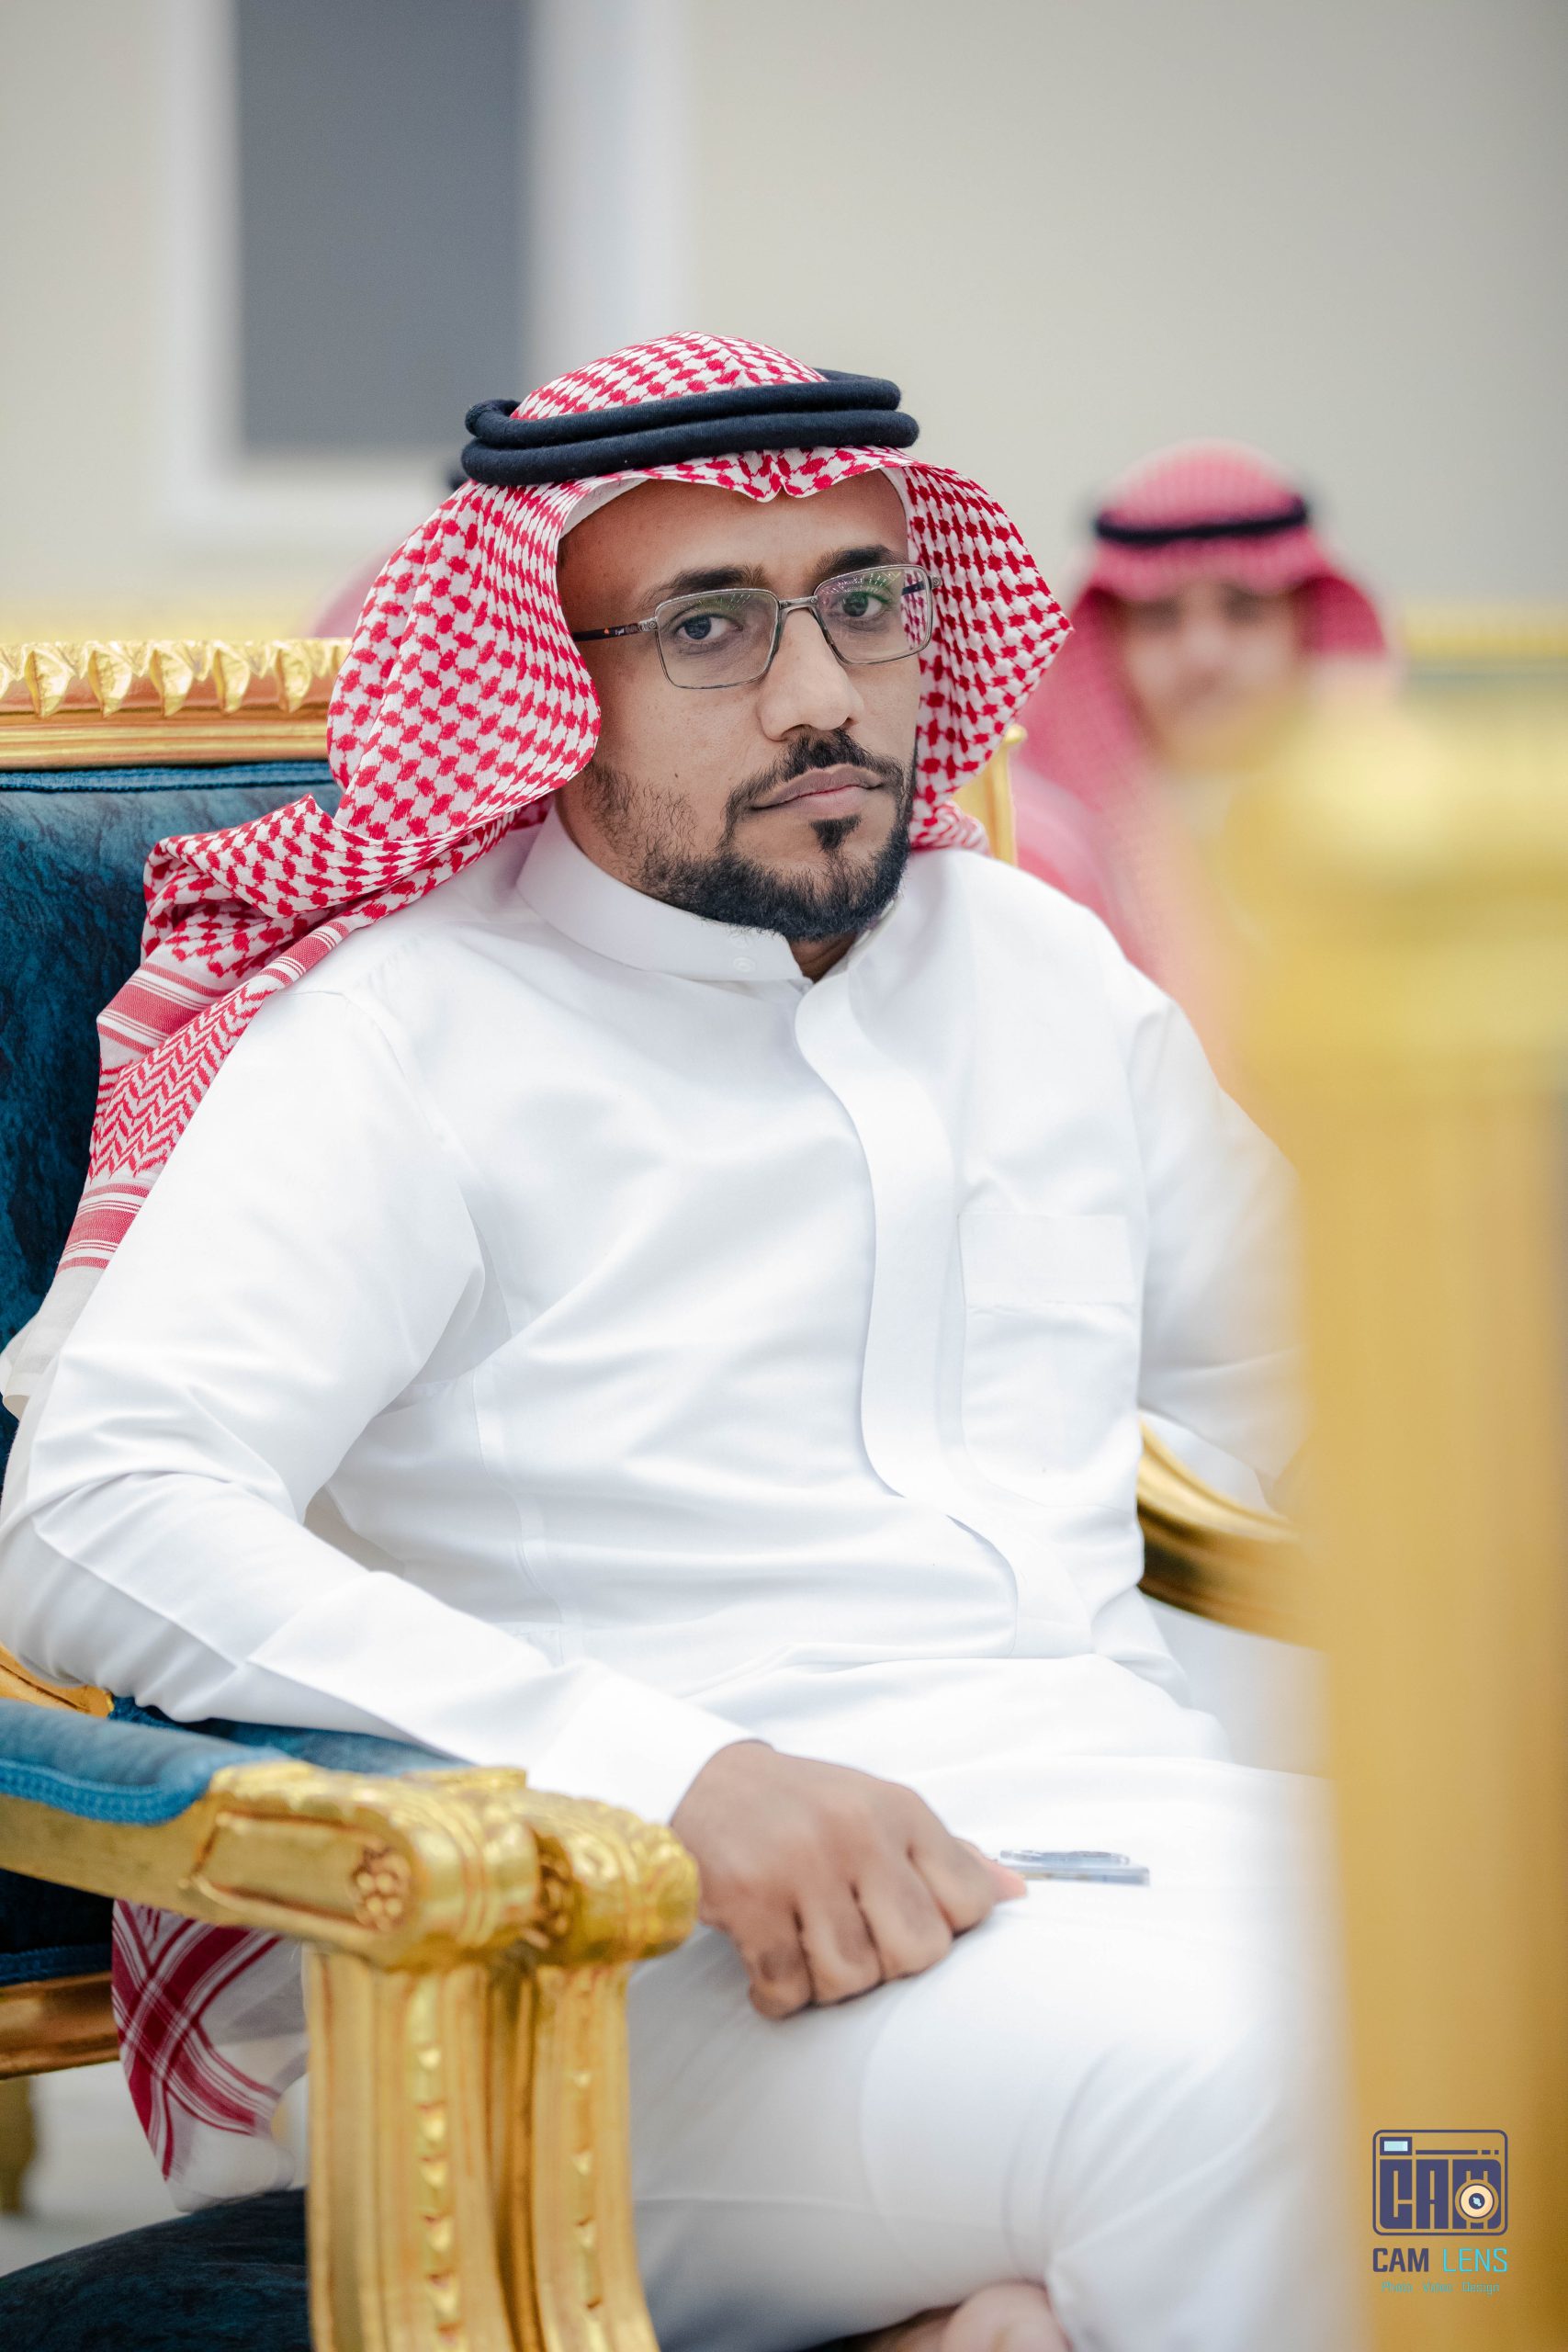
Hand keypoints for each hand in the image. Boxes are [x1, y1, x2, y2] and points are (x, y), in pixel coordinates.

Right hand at [670, 1741, 1026, 2018]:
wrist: (704, 1781)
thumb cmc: (805, 1808)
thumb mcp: (879, 1811)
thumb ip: (946, 1856)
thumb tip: (1017, 1896)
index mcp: (900, 1811)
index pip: (971, 1902)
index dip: (946, 1932)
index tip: (903, 1923)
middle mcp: (859, 1833)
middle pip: (919, 1951)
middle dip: (888, 1966)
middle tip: (852, 1945)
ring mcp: (803, 1865)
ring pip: (852, 1977)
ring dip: (826, 1983)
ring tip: (805, 1952)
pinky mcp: (750, 1898)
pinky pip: (787, 1986)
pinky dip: (778, 1996)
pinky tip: (768, 1968)